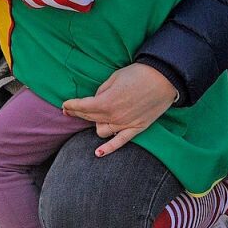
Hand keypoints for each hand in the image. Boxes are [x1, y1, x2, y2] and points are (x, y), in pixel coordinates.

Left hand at [61, 63, 177, 157]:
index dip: (71, 106)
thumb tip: (95, 99)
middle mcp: (113, 116)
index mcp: (105, 102)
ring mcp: (125, 124)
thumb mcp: (113, 78)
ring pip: (100, 131)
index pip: (82, 107)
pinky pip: (119, 142)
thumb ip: (101, 91)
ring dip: (94, 124)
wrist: (163, 79)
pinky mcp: (136, 128)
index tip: (64, 105)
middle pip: (89, 118)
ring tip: (89, 118)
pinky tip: (98, 153)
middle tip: (68, 110)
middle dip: (77, 113)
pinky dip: (108, 148)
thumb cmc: (137, 74)